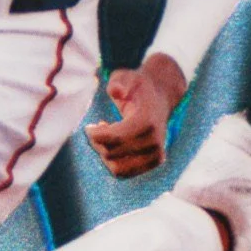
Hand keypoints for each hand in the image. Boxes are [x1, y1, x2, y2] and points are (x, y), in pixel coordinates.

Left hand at [86, 52, 187, 179]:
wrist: (160, 96)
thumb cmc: (138, 86)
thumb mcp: (126, 76)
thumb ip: (119, 82)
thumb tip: (117, 92)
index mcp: (147, 121)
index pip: (114, 137)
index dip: (96, 135)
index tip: (89, 126)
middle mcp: (155, 141)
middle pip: (112, 153)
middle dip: (98, 143)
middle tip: (97, 128)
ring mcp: (156, 154)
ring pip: (117, 168)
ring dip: (105, 155)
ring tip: (106, 138)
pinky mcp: (154, 163)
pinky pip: (125, 173)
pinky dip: (114, 162)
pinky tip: (114, 146)